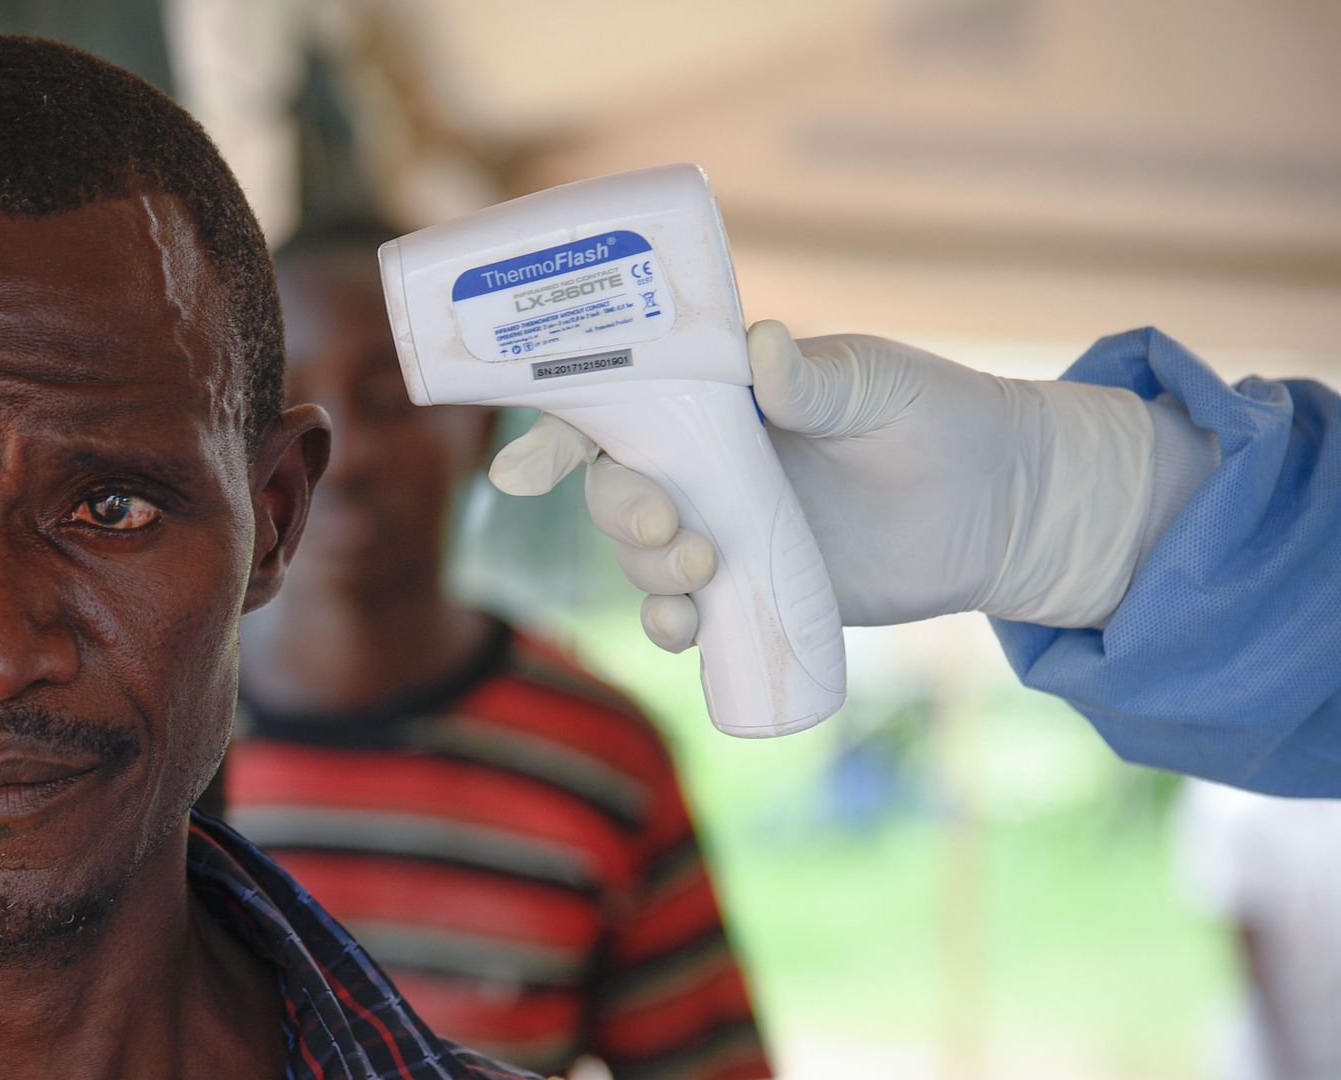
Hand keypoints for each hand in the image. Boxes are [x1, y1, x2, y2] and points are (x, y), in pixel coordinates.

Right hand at [488, 321, 1156, 650]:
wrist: (1000, 509)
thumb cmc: (939, 418)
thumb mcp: (880, 387)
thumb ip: (817, 379)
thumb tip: (759, 349)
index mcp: (716, 396)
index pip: (617, 404)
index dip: (557, 434)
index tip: (523, 472)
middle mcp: (703, 461)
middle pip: (615, 488)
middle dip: (621, 513)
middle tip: (673, 529)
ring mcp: (721, 527)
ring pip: (640, 555)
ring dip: (645, 570)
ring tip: (701, 574)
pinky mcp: (749, 589)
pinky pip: (685, 611)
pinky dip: (670, 625)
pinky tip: (686, 633)